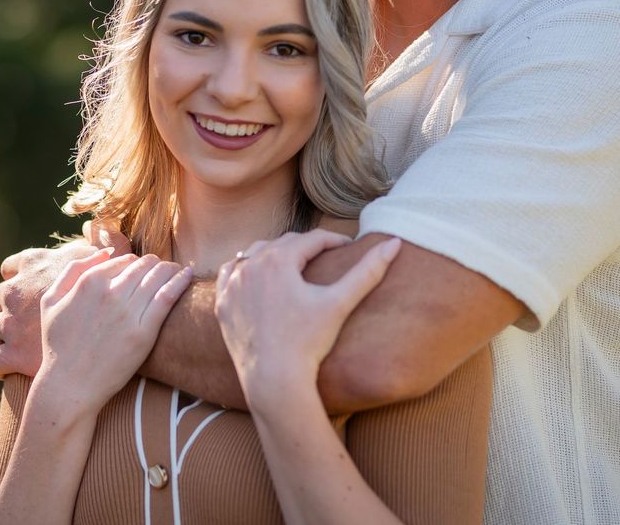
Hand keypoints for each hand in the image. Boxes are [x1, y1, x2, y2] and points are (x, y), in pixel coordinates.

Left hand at [0, 241, 102, 378]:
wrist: (97, 338)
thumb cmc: (103, 296)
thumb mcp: (99, 264)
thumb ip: (94, 248)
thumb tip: (94, 233)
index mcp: (34, 266)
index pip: (9, 268)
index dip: (15, 279)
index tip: (23, 290)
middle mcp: (16, 291)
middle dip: (3, 309)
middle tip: (19, 321)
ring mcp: (10, 323)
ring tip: (14, 345)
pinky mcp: (10, 354)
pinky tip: (9, 369)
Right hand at [35, 249, 192, 417]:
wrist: (69, 386)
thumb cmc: (58, 345)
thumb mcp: (51, 300)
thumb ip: (73, 270)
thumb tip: (103, 253)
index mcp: (89, 282)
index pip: (123, 260)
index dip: (135, 262)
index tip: (143, 267)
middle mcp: (110, 292)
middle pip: (143, 266)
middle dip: (154, 264)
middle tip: (163, 268)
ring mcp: (128, 312)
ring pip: (157, 277)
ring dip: (169, 269)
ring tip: (178, 270)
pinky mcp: (144, 333)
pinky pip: (167, 297)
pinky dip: (180, 281)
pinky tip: (188, 275)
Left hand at [215, 231, 400, 408]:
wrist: (274, 379)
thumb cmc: (309, 342)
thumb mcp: (339, 303)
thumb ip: (367, 271)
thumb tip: (396, 243)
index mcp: (279, 259)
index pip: (312, 239)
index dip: (334, 240)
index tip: (348, 246)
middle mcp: (251, 265)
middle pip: (283, 244)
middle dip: (305, 246)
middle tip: (324, 253)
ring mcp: (233, 284)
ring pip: (254, 254)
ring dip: (273, 253)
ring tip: (293, 261)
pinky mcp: (222, 304)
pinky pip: (231, 275)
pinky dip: (245, 270)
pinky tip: (256, 275)